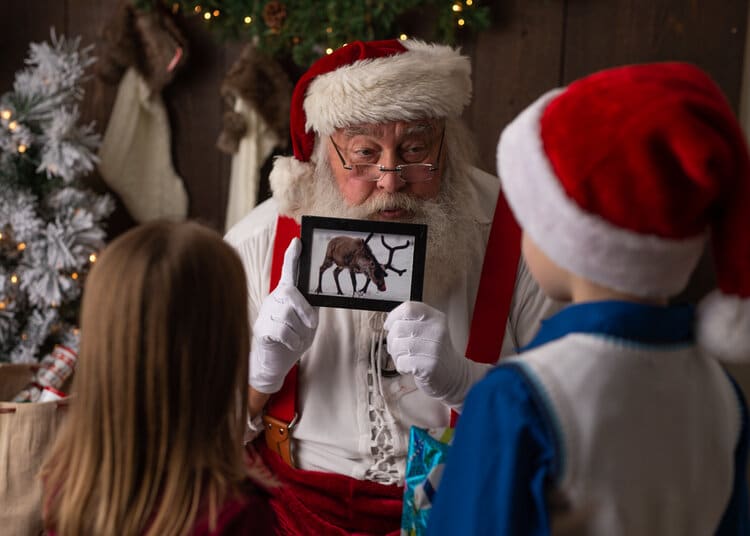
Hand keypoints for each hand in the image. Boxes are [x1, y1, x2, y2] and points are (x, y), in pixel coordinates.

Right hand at [249, 238, 317, 393]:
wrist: (274, 364)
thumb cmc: (292, 340)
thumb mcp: (306, 322)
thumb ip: (310, 308)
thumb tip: (317, 300)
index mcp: (286, 295)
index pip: (289, 272)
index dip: (293, 256)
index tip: (298, 241)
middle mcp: (273, 300)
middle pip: (290, 293)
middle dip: (305, 310)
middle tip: (311, 324)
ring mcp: (265, 314)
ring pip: (288, 314)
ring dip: (300, 331)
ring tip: (298, 339)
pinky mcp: (260, 329)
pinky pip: (281, 330)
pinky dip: (292, 340)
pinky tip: (291, 345)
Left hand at [384, 302, 489, 407]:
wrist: (454, 375)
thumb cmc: (435, 352)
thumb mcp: (429, 330)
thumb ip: (411, 322)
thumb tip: (388, 323)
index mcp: (436, 318)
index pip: (408, 308)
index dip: (393, 316)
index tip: (389, 326)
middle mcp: (437, 330)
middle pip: (398, 327)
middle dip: (392, 340)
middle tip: (400, 349)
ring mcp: (434, 347)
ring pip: (397, 345)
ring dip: (396, 355)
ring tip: (408, 359)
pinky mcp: (429, 365)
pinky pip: (401, 362)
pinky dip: (401, 367)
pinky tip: (412, 368)